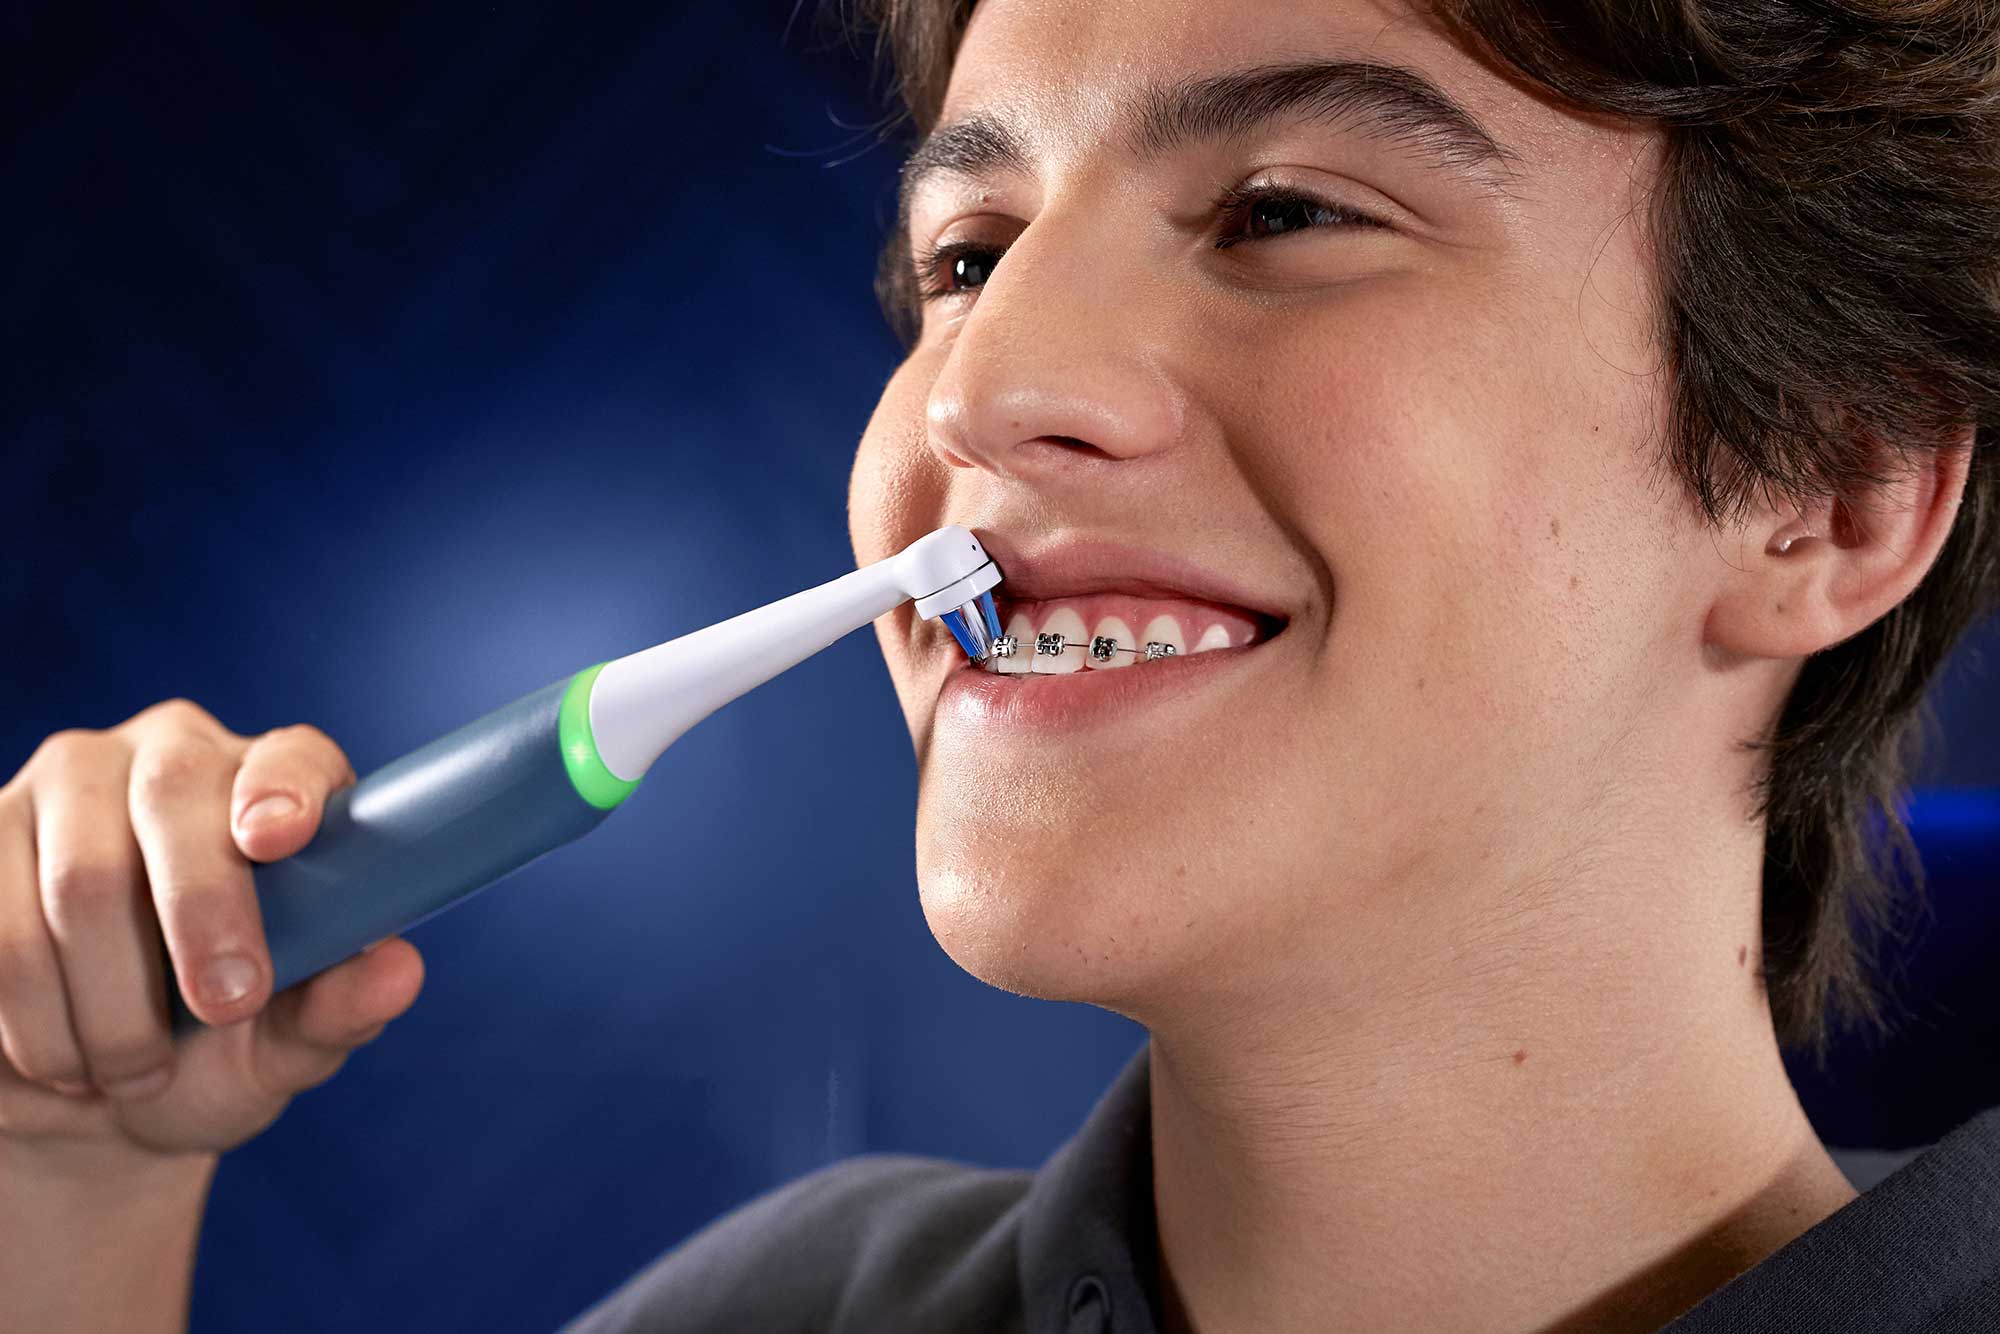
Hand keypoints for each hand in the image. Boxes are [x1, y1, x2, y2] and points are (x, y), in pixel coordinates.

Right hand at [0, 699, 423, 1168]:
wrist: (92, 1096)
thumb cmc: (218, 1051)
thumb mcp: (287, 1045)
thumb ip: (341, 1008)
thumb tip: (398, 971)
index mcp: (274, 785)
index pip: (289, 758)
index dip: (282, 790)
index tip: (276, 842)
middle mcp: (169, 756)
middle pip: (172, 802)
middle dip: (200, 916)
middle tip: (222, 1009)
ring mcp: (62, 786)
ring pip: (76, 882)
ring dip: (108, 1003)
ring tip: (133, 1070)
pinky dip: (29, 1012)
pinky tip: (56, 1052)